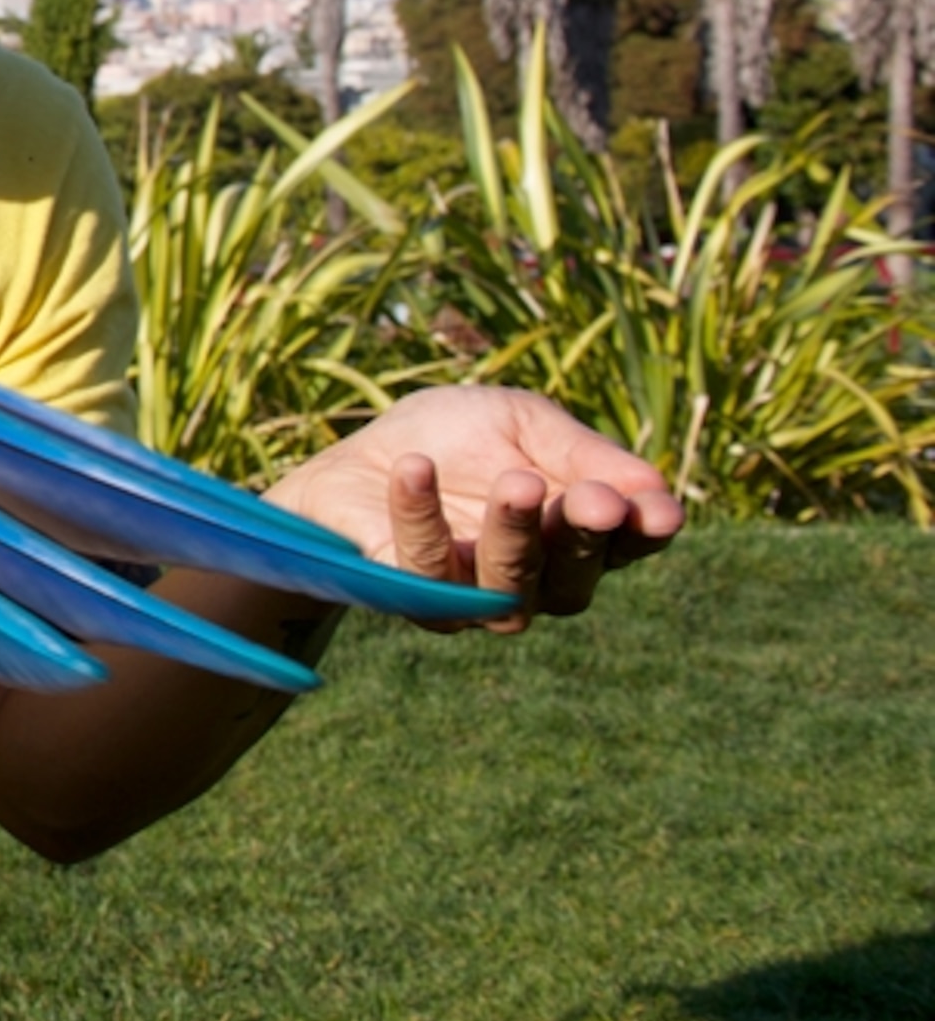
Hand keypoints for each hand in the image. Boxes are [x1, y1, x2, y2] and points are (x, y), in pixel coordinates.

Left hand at [270, 385, 682, 630]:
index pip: (625, 546)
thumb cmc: (451, 438)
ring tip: (516, 482)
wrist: (360, 453)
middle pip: (576, 577)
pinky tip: (415, 467)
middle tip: (597, 501)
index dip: (645, 533)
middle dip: (586, 536)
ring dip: (515, 534)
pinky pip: (424, 569)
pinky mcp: (412, 595)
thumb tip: (654, 487)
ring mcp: (475, 597)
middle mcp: (536, 579)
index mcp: (573, 534)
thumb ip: (582, 455)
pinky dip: (420, 517)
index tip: (661, 511)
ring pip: (509, 587)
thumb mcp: (523, 424)